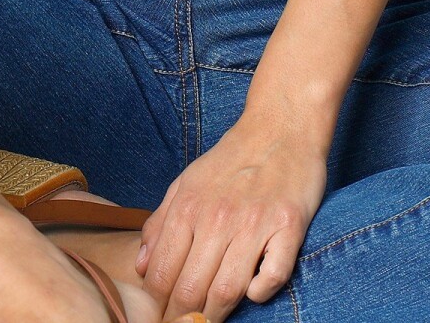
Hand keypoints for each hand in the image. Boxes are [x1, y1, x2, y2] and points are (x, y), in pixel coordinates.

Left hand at [134, 111, 326, 320]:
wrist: (280, 126)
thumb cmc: (231, 159)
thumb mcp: (186, 182)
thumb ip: (160, 223)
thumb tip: (142, 267)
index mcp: (188, 207)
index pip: (162, 275)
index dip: (157, 307)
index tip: (160, 319)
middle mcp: (217, 216)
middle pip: (191, 288)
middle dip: (182, 317)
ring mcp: (254, 223)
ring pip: (228, 290)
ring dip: (216, 315)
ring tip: (212, 321)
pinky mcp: (288, 226)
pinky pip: (272, 277)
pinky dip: (260, 293)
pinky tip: (254, 291)